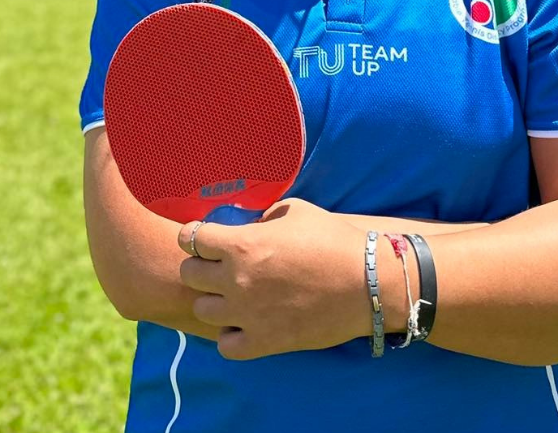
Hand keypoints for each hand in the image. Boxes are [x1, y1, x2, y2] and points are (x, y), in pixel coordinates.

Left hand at [178, 199, 371, 359]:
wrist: (368, 283)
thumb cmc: (333, 241)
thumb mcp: (293, 211)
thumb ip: (261, 217)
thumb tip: (246, 225)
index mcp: (241, 244)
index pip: (190, 237)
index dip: (197, 235)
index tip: (207, 238)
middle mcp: (236, 279)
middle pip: (189, 274)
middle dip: (202, 266)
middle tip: (220, 266)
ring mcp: (247, 314)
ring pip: (201, 310)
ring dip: (214, 300)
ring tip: (233, 296)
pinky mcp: (264, 342)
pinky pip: (225, 345)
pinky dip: (231, 335)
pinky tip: (246, 323)